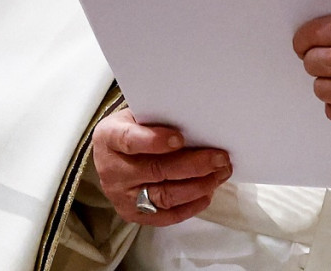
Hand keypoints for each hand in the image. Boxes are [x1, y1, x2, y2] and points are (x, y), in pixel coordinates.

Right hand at [91, 108, 231, 224]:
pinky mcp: (134, 214)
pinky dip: (190, 206)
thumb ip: (160, 117)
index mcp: (109, 138)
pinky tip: (208, 192)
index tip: (180, 138)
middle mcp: (112, 170)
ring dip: (198, 186)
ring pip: (164, 196)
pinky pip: (165, 216)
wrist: (113, 156)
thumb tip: (198, 120)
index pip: (130, 141)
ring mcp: (122, 196)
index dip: (155, 141)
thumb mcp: (138, 115)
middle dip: (193, 165)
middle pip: (155, 171)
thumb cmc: (133, 129)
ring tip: (220, 173)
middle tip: (220, 158)